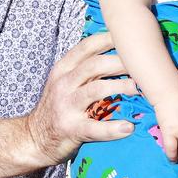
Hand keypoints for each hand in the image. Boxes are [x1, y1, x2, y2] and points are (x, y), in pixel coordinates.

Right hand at [26, 33, 137, 164]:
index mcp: (63, 69)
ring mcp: (66, 106)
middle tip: (143, 66)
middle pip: (95, 65)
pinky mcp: (71, 129)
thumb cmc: (58, 107)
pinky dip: (113, 128)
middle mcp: (63, 84)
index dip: (108, 39)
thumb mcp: (64, 82)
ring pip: (96, 90)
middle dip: (121, 62)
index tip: (130, 38)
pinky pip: (94, 128)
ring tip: (140, 90)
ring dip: (121, 87)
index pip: (86, 47)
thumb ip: (85, 69)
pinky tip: (128, 127)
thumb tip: (118, 54)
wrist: (34, 139)